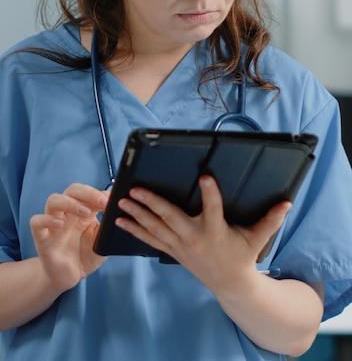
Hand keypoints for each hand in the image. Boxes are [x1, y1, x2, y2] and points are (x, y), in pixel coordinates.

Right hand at [30, 183, 108, 292]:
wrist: (71, 277)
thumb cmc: (87, 255)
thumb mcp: (102, 240)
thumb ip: (109, 225)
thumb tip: (120, 209)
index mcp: (83, 211)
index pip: (88, 192)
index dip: (100, 193)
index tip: (113, 201)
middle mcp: (67, 213)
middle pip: (72, 190)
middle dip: (88, 193)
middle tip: (102, 202)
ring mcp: (53, 224)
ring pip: (53, 200)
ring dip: (70, 202)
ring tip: (85, 212)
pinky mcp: (42, 238)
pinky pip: (36, 222)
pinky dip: (46, 219)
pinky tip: (58, 224)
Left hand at [116, 176, 290, 294]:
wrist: (230, 285)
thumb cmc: (242, 256)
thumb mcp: (257, 239)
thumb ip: (270, 220)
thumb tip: (287, 203)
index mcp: (216, 231)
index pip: (214, 209)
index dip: (211, 193)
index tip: (206, 176)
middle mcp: (195, 238)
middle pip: (171, 218)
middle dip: (152, 204)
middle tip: (136, 190)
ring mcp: (181, 246)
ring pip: (155, 228)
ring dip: (137, 215)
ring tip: (121, 201)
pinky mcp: (172, 251)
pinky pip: (150, 240)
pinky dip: (135, 230)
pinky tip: (120, 221)